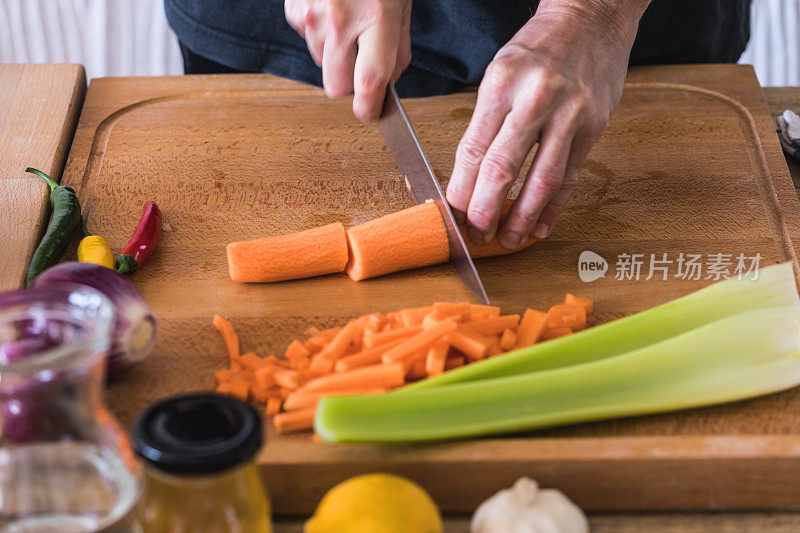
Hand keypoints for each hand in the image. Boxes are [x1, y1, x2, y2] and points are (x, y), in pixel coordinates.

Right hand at [285, 0, 411, 120]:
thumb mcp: (401, 4)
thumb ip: (397, 47)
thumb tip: (389, 83)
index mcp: (377, 17)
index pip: (369, 82)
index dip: (368, 107)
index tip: (369, 114)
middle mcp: (340, 20)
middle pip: (336, 86)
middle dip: (348, 84)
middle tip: (360, 65)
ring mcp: (312, 15)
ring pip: (321, 63)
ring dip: (335, 54)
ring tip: (347, 22)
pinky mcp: (294, 9)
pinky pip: (307, 39)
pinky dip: (318, 32)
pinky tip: (330, 9)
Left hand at [446, 0, 647, 247]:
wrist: (591, 18)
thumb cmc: (538, 49)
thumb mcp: (499, 73)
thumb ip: (485, 123)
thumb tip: (468, 178)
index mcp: (500, 83)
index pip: (473, 149)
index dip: (461, 190)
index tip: (454, 215)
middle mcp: (534, 98)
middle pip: (503, 168)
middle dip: (485, 211)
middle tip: (477, 236)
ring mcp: (569, 112)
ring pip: (541, 179)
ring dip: (522, 218)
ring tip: (509, 240)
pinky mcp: (595, 125)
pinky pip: (571, 175)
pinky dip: (555, 206)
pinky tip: (542, 226)